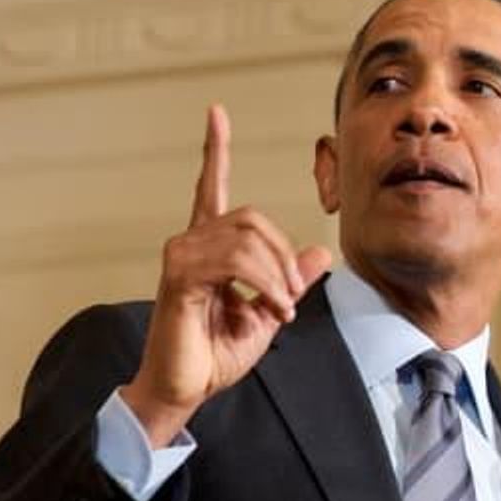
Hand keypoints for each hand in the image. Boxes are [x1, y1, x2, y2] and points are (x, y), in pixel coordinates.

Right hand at [123, 106, 333, 445]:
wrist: (185, 388)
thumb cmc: (216, 355)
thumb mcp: (267, 314)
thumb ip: (290, 281)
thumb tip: (320, 252)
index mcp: (209, 247)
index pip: (211, 187)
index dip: (215, 150)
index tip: (216, 112)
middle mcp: (190, 242)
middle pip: (251, 218)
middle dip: (284, 256)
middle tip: (291, 298)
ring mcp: (181, 256)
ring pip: (247, 240)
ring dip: (278, 278)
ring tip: (281, 310)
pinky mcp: (180, 276)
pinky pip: (235, 263)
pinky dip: (266, 286)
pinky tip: (272, 310)